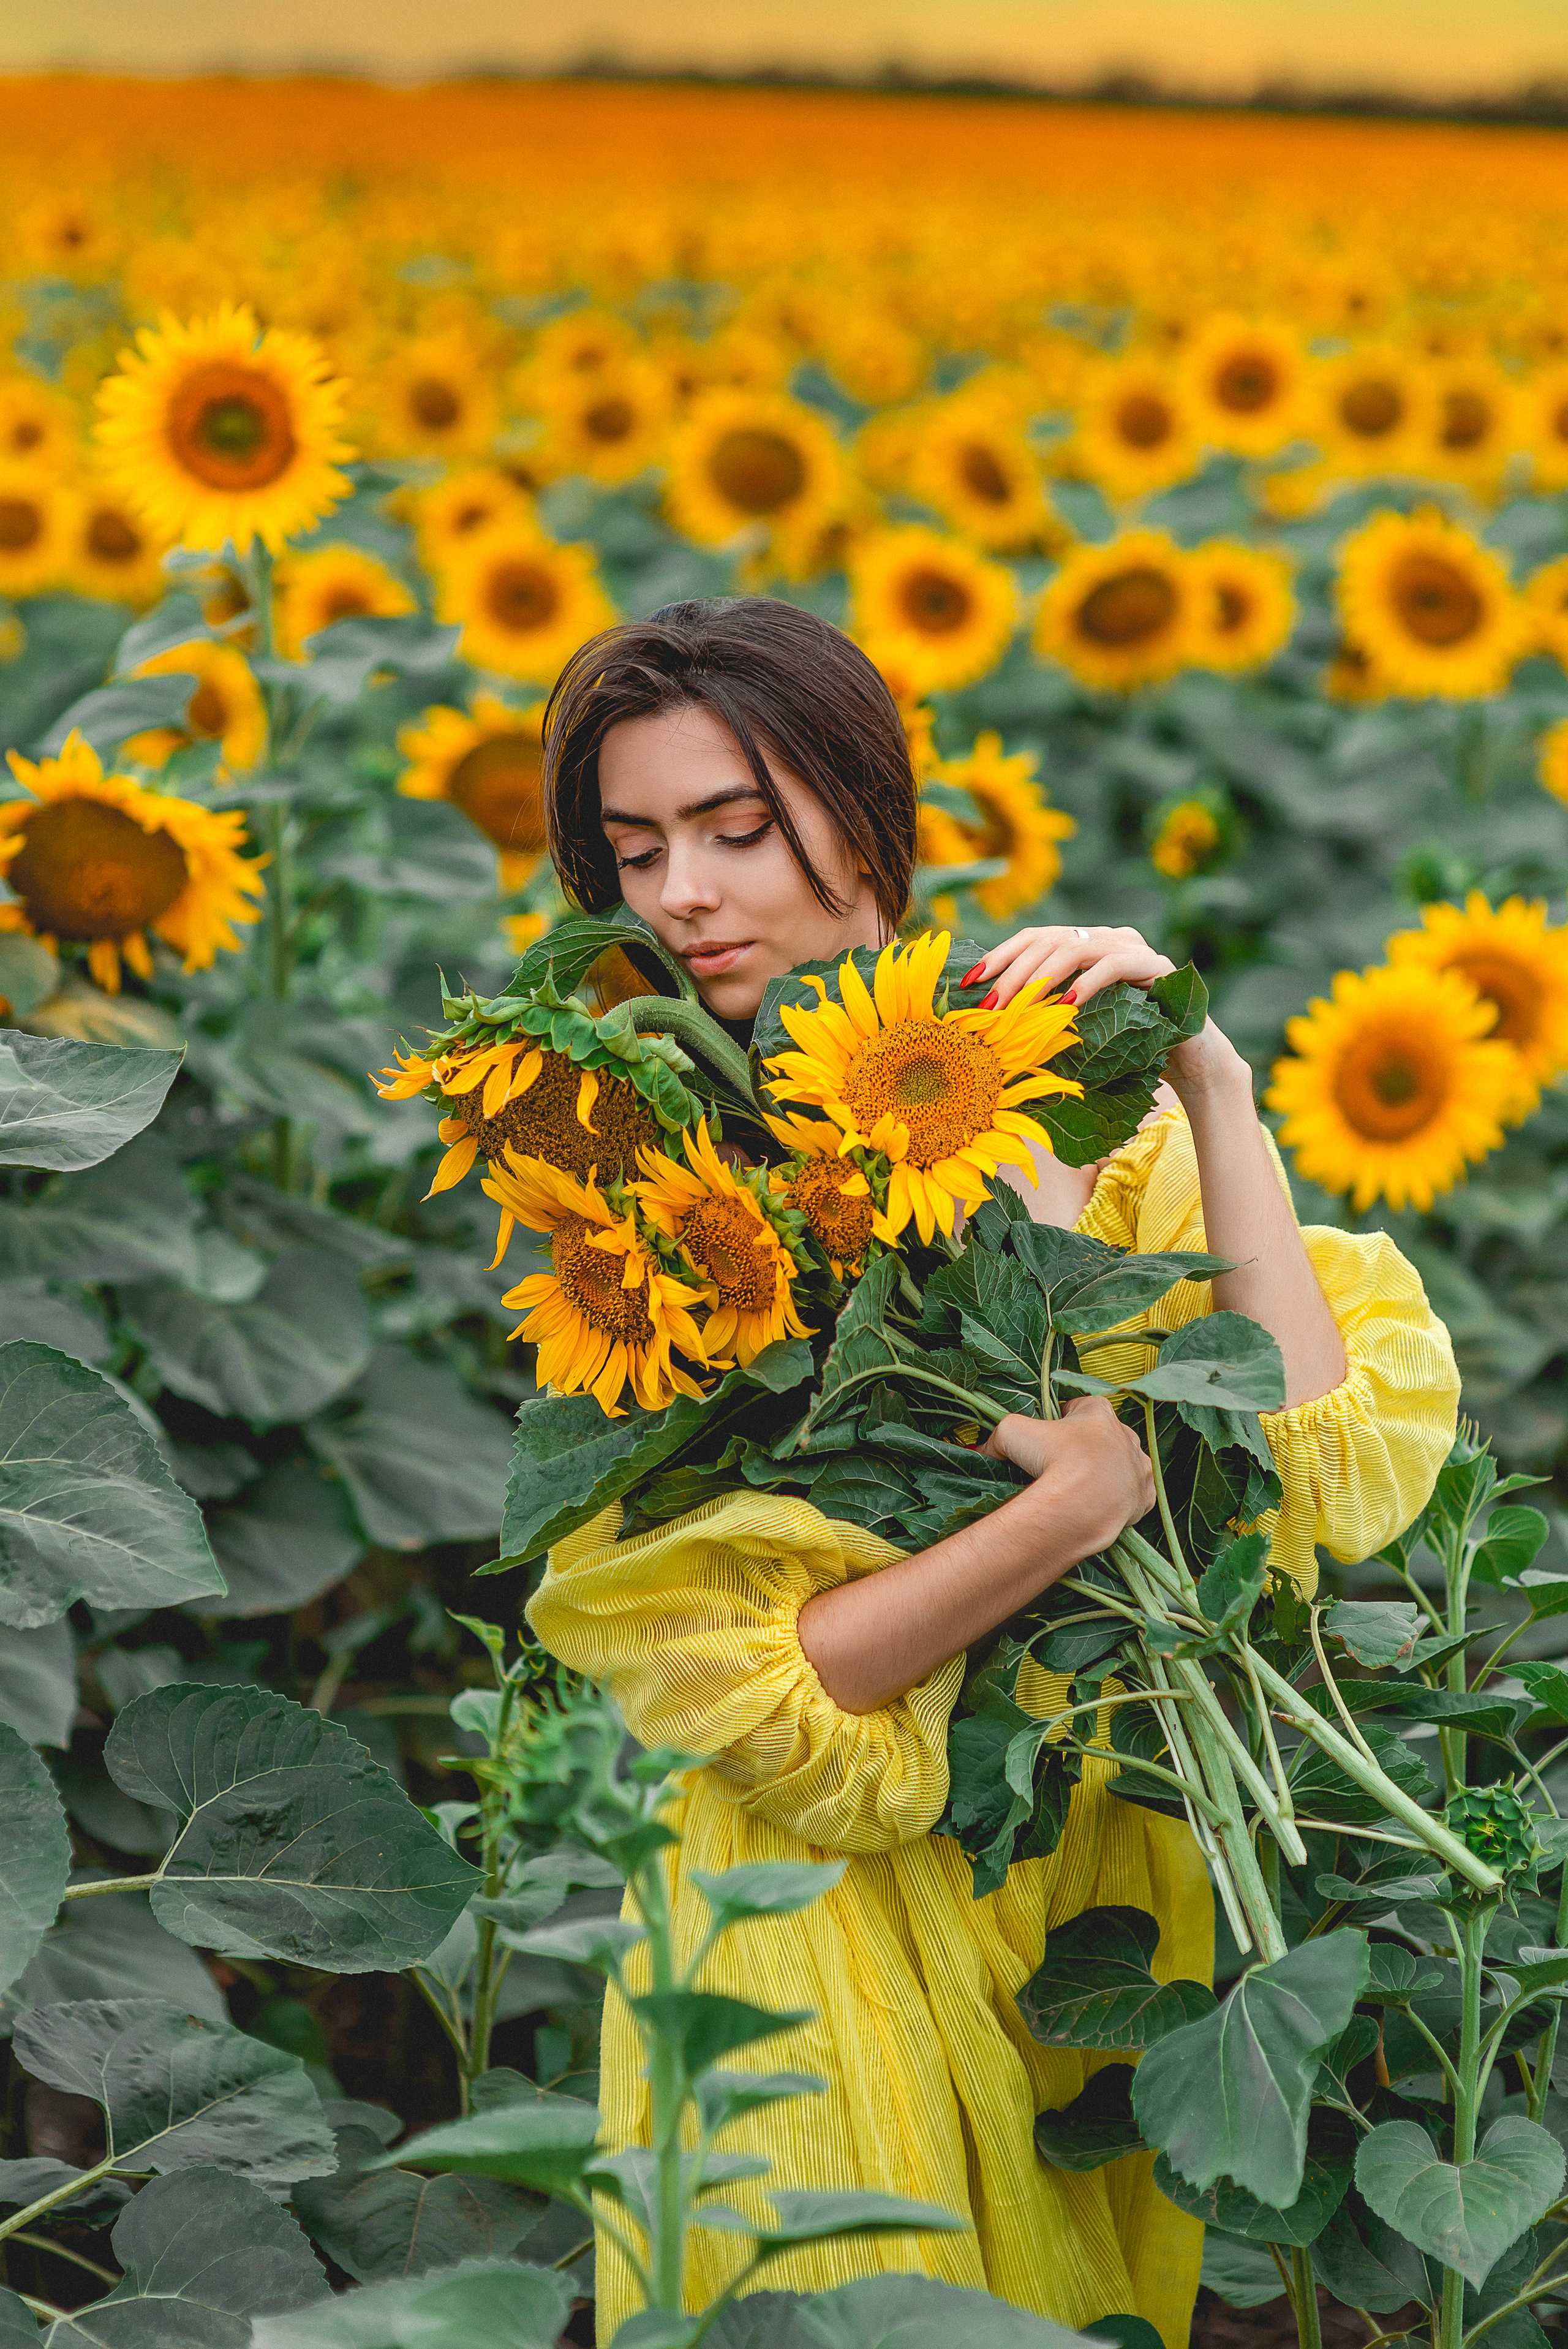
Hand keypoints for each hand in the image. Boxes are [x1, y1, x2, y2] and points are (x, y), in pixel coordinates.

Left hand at [965, 922, 1248, 1103]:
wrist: (1189, 1059)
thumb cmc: (1127, 1046)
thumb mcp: (1077, 1026)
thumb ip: (1045, 1011)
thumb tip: (990, 1017)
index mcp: (1086, 944)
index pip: (1034, 938)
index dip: (999, 956)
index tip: (968, 983)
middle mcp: (1108, 937)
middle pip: (1048, 939)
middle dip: (1012, 973)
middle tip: (989, 1006)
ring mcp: (1134, 947)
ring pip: (1075, 947)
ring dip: (1040, 978)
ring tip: (1018, 1006)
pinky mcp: (1156, 966)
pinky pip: (1114, 965)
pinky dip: (1086, 983)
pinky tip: (1065, 1005)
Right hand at [982, 1395, 1155, 1552]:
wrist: (1081, 1506)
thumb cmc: (1050, 1461)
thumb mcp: (1010, 1433)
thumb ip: (997, 1437)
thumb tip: (982, 1451)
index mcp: (1100, 1411)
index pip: (1080, 1406)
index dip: (1061, 1420)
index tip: (1047, 1439)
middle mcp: (1127, 1436)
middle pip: (1104, 1436)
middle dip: (1086, 1447)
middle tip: (1061, 1466)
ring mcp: (1139, 1468)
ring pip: (1122, 1465)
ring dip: (1105, 1473)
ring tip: (1080, 1489)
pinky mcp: (1145, 1498)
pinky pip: (1134, 1495)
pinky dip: (1119, 1499)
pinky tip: (1100, 1505)